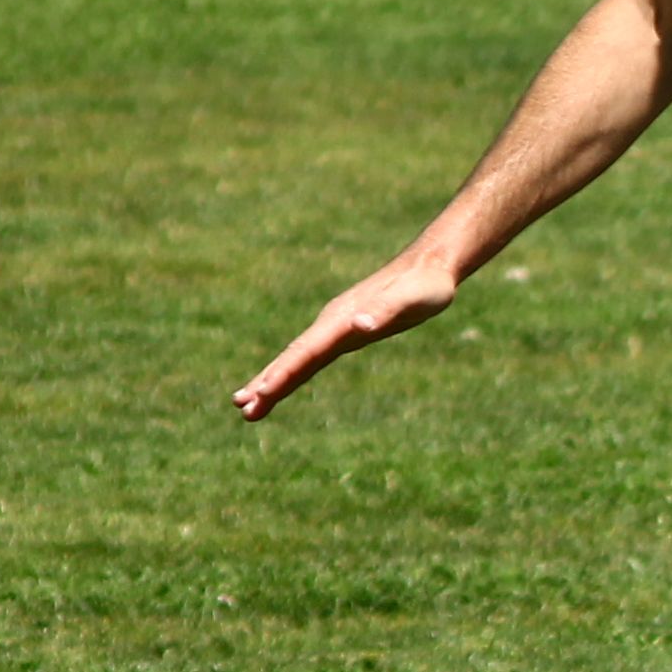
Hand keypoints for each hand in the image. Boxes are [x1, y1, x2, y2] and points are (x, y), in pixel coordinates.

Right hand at [236, 249, 460, 419]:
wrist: (429, 265)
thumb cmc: (425, 285)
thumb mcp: (410, 300)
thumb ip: (384, 311)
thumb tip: (360, 325)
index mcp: (342, 319)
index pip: (307, 350)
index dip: (285, 372)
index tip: (262, 392)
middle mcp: (332, 323)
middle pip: (293, 357)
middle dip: (268, 382)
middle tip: (241, 407)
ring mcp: (335, 327)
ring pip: (298, 358)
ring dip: (273, 381)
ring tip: (247, 406)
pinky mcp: (343, 332)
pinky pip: (311, 357)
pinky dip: (293, 373)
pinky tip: (282, 384)